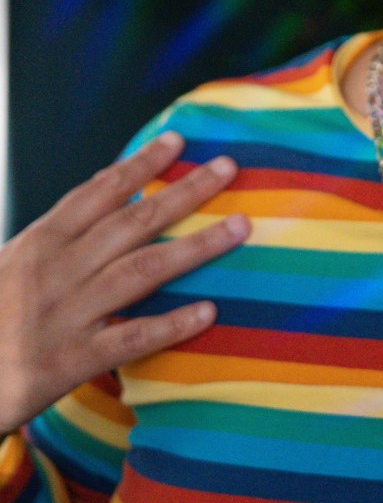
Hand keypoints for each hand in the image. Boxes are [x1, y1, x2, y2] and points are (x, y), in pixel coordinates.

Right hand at [0, 131, 249, 434]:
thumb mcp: (12, 261)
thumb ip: (62, 228)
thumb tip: (113, 184)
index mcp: (40, 243)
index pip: (97, 193)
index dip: (139, 165)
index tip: (177, 141)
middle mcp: (57, 271)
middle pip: (132, 222)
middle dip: (184, 192)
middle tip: (227, 167)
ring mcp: (67, 315)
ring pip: (142, 271)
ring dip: (195, 247)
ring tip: (239, 227)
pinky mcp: (72, 361)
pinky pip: (131, 338)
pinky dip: (171, 324)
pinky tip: (208, 311)